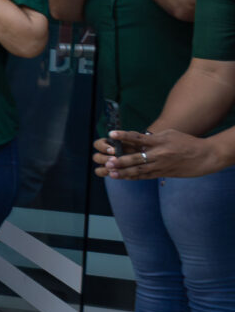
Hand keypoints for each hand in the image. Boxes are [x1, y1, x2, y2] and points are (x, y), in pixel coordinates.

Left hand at [98, 128, 224, 180]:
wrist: (205, 156)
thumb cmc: (187, 142)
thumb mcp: (170, 134)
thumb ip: (153, 137)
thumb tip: (137, 138)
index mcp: (160, 141)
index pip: (138, 138)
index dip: (124, 136)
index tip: (111, 134)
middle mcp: (159, 154)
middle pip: (136, 158)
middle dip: (121, 161)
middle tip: (107, 162)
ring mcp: (162, 165)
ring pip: (140, 170)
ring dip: (124, 172)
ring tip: (111, 173)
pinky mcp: (164, 173)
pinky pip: (147, 176)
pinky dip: (135, 177)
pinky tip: (124, 177)